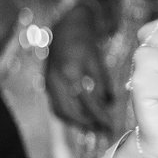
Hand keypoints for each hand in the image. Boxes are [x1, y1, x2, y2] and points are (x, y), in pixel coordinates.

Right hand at [45, 0, 120, 133]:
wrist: (64, 26)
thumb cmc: (84, 40)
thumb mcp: (97, 58)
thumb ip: (102, 81)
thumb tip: (109, 103)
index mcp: (71, 72)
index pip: (87, 102)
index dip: (100, 116)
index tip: (111, 125)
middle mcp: (57, 80)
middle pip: (71, 112)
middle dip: (87, 124)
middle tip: (103, 131)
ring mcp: (49, 83)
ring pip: (60, 111)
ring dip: (76, 123)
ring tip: (93, 128)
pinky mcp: (46, 84)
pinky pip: (55, 105)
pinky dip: (68, 115)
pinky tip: (80, 118)